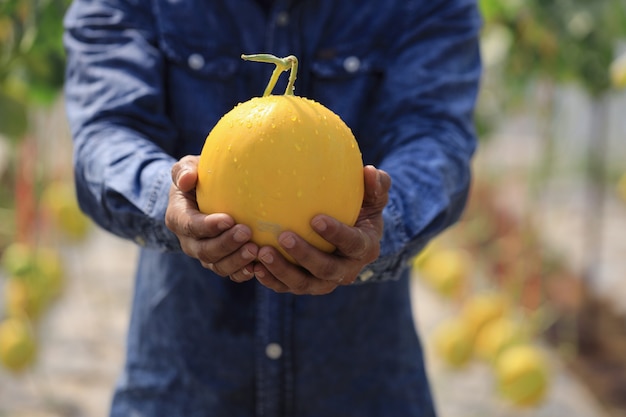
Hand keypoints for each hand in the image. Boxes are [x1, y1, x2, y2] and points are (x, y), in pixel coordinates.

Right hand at [165, 155, 258, 281]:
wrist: (206, 196)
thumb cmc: (199, 177)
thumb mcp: (188, 167)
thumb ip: (184, 170)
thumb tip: (187, 179)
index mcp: (178, 218)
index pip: (189, 226)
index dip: (208, 226)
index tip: (229, 219)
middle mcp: (190, 242)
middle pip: (205, 251)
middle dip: (226, 244)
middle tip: (247, 232)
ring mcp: (206, 255)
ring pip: (218, 266)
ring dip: (237, 260)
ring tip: (256, 250)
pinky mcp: (222, 262)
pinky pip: (231, 273)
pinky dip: (244, 272)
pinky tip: (259, 266)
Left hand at [253, 165, 390, 294]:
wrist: (350, 238)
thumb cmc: (361, 209)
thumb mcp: (373, 197)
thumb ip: (376, 184)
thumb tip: (369, 170)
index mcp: (365, 248)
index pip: (352, 243)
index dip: (336, 234)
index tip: (316, 218)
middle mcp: (346, 270)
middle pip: (326, 269)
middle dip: (304, 255)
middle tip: (283, 235)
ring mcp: (324, 282)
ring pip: (304, 283)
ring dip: (282, 270)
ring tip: (262, 252)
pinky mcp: (305, 286)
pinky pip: (286, 286)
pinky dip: (270, 279)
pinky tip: (253, 266)